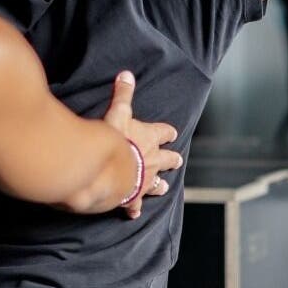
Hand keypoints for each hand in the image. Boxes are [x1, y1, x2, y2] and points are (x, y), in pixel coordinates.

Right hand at [103, 71, 182, 218]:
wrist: (110, 171)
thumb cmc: (116, 140)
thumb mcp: (118, 113)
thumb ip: (123, 95)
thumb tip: (127, 74)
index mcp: (151, 139)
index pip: (164, 132)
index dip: (168, 132)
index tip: (173, 132)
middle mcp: (152, 161)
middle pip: (167, 160)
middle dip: (171, 160)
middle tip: (177, 160)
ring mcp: (143, 181)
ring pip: (156, 184)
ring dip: (159, 185)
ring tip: (164, 188)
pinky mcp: (132, 198)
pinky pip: (134, 205)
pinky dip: (134, 208)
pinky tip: (134, 213)